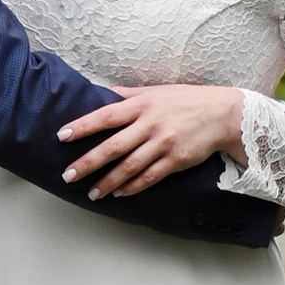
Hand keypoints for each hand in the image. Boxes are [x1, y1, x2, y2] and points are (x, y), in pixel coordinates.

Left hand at [60, 82, 248, 199]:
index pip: (106, 116)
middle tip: (68, 175)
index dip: (83, 126)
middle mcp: (150, 125)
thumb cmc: (186, 100)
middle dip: (88, 162)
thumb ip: (128, 95)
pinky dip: (133, 186)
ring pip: (130, 167)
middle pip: (113, 146)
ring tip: (92, 193)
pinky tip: (119, 193)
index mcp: (142, 105)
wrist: (222, 114)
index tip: (62, 136)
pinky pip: (150, 177)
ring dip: (108, 181)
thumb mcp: (155, 91)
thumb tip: (100, 94)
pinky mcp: (176, 160)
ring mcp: (163, 144)